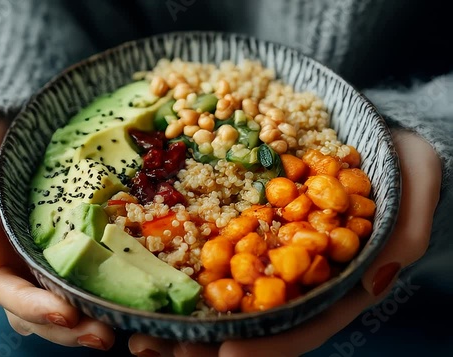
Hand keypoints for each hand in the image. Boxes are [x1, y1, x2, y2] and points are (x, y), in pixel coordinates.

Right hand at [0, 121, 114, 349]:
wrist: (22, 120)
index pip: (4, 289)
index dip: (32, 307)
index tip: (67, 314)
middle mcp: (20, 257)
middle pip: (35, 308)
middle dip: (66, 328)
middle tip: (104, 336)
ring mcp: (49, 253)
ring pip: (61, 300)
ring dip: (87, 320)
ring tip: (119, 328)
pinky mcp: (77, 242)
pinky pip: (88, 273)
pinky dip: (104, 290)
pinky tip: (129, 297)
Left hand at [128, 129, 442, 356]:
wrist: (366, 132)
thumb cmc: (396, 156)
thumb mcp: (416, 178)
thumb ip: (405, 229)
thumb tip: (373, 281)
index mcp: (339, 274)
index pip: (303, 321)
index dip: (266, 344)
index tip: (223, 354)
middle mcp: (300, 271)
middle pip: (253, 320)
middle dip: (207, 342)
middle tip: (157, 350)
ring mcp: (271, 249)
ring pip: (227, 295)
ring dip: (184, 318)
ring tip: (138, 334)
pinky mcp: (250, 225)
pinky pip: (215, 251)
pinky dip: (184, 270)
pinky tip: (149, 282)